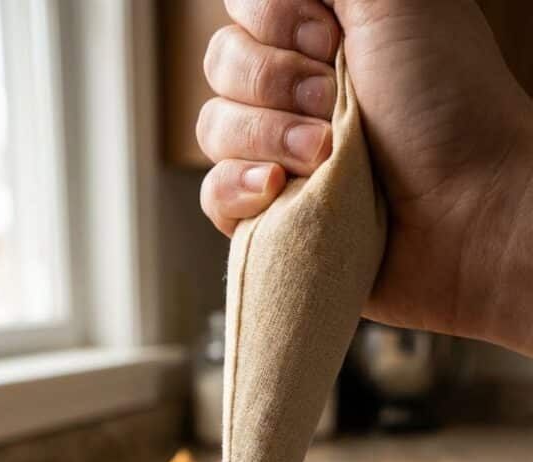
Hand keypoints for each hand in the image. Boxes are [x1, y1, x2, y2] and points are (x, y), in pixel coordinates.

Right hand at [199, 0, 532, 351]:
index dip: (274, 22)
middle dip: (273, 83)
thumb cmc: (448, 106)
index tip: (332, 43)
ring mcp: (282, 159)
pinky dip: (236, 189)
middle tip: (332, 106)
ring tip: (323, 156)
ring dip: (265, 137)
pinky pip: (213, 195)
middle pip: (221, 64)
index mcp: (325, 38)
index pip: (245, 10)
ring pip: (213, 129)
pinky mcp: (274, 219)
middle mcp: (298, 94)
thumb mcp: (396, 2)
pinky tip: (276, 192)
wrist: (469, 213)